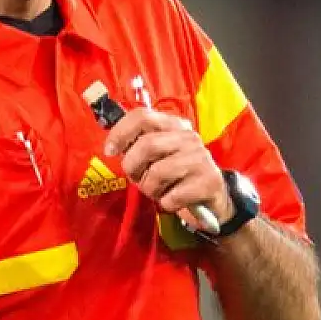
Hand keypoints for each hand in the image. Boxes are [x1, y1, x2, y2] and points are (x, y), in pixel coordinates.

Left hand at [103, 108, 229, 229]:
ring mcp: (200, 158)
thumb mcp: (157, 156)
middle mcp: (189, 137)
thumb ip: (137, 145)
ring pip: (158, 172)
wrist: (211, 199)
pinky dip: (166, 203)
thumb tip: (113, 144)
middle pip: (147, 145)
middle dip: (133, 167)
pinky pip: (172, 196)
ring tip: (158, 190)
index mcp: (174, 125)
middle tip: (137, 178)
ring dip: (150, 189)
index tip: (110, 150)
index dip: (121, 132)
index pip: (142, 116)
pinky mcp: (209, 182)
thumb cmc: (175, 176)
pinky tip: (174, 200)